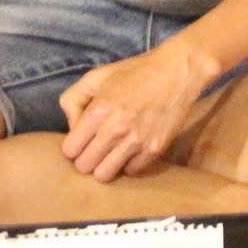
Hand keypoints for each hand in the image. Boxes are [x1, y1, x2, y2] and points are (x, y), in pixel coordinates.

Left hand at [58, 40, 217, 182]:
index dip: (72, 147)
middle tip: (94, 149)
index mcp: (98, 111)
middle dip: (85, 159)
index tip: (81, 141)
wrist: (177, 72)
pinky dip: (128, 163)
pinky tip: (130, 150)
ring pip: (105, 175)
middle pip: (85, 166)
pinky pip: (131, 171)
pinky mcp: (155, 149)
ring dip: (104, 166)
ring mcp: (137, 141)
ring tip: (110, 153)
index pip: (70, 150)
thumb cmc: (134, 72)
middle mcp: (115, 129)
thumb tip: (71, 128)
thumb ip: (72, 100)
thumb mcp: (96, 76)